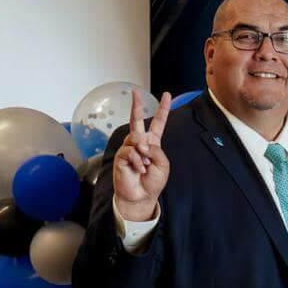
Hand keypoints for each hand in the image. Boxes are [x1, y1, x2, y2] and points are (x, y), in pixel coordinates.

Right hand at [113, 90, 171, 221]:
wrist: (140, 196)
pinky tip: (139, 169)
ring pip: (135, 138)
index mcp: (153, 142)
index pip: (158, 123)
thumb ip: (156, 150)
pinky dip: (138, 161)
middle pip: (137, 120)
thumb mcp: (163, 165)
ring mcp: (129, 148)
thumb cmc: (153, 181)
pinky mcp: (121, 155)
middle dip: (136, 105)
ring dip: (143, 152)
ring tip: (145, 165)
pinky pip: (130, 151)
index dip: (163, 109)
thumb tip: (142, 142)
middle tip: (135, 92)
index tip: (167, 95)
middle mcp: (140, 142)